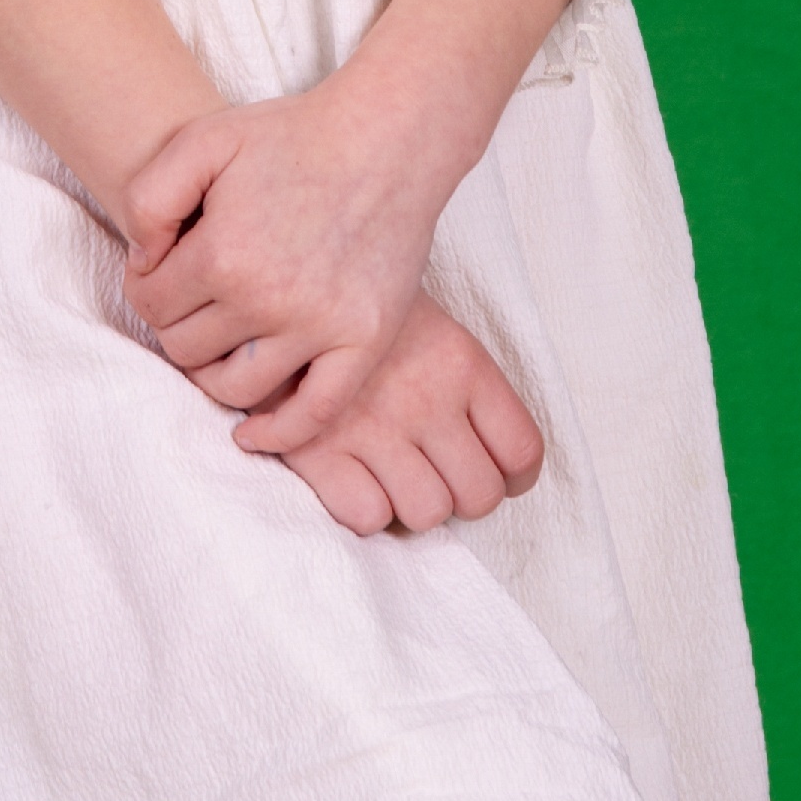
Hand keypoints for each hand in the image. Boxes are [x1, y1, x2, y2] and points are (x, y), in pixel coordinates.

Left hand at [122, 71, 463, 452]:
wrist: (388, 138)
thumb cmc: (294, 134)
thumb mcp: (203, 139)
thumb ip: (149, 198)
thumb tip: (141, 264)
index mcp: (222, 254)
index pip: (151, 304)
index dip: (145, 287)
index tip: (162, 270)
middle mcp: (269, 301)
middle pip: (186, 350)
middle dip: (177, 325)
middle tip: (193, 300)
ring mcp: (320, 327)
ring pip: (235, 388)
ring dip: (213, 373)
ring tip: (218, 345)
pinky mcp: (364, 342)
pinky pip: (314, 413)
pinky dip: (279, 434)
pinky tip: (252, 433)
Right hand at [274, 299, 544, 536]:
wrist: (279, 284)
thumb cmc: (362, 315)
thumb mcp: (434, 329)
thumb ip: (466, 388)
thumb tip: (498, 465)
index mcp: (462, 363)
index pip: (521, 452)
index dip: (510, 477)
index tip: (487, 473)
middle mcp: (425, 398)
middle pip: (478, 496)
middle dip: (457, 496)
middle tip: (429, 474)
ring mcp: (372, 425)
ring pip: (427, 513)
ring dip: (409, 504)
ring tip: (385, 474)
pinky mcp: (318, 448)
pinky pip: (368, 516)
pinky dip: (362, 508)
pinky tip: (348, 477)